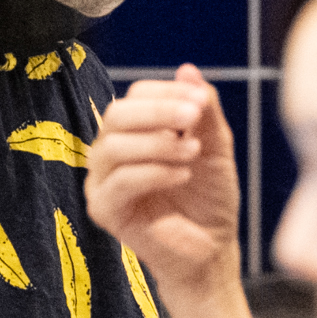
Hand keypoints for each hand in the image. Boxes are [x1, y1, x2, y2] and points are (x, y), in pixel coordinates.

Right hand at [86, 68, 241, 307]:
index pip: (134, 96)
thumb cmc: (210, 197)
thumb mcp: (215, 146)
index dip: (166, 92)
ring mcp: (102, 182)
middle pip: (117, 115)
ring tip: (193, 152)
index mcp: (133, 132)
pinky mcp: (103, 211)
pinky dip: (152, 173)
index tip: (201, 101)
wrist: (213, 248)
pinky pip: (118, 182)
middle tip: (193, 117)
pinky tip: (181, 174)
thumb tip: (187, 69)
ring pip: (113, 146)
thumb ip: (203, 111)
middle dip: (158, 112)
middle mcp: (110, 152)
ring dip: (157, 143)